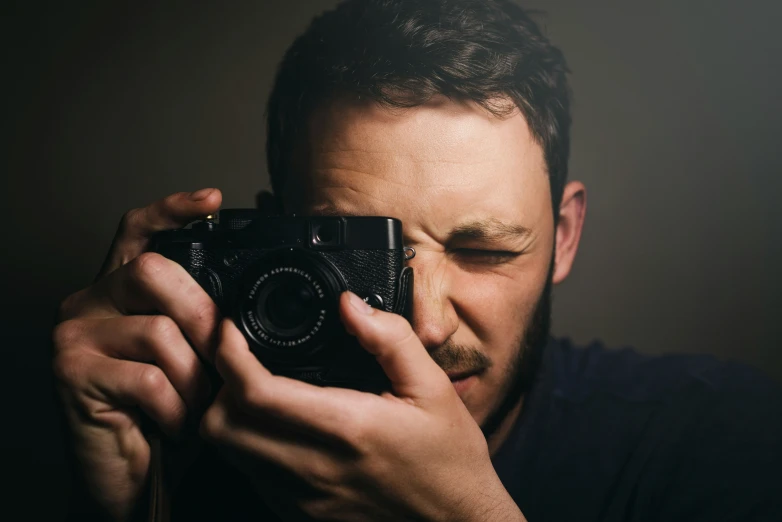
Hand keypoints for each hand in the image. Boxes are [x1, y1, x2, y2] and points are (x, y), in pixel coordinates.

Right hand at [52, 189, 221, 520]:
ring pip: (160, 332)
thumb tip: (239, 302)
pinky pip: (149, 379)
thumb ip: (197, 322)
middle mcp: (88, 303)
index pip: (137, 233)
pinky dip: (177, 408)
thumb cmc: (164, 414)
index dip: (172, 210)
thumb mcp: (188, 359)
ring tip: (196, 406)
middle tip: (222, 362)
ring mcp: (74, 336)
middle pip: (154, 273)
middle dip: (204, 318)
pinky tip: (175, 424)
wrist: (128, 476)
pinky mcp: (70, 373)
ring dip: (195, 378)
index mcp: (118, 293)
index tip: (212, 200)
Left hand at [201, 291, 524, 521]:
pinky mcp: (302, 513)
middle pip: (222, 425)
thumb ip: (391, 339)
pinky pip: (251, 474)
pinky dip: (247, 443)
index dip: (230, 353)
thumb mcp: (433, 387)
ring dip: (228, 413)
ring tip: (251, 383)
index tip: (231, 328)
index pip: (257, 393)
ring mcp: (304, 497)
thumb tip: (350, 304)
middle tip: (236, 354)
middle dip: (217, 381)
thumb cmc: (449, 459)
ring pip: (230, 453)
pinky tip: (274, 423)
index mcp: (348, 428)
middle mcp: (316, 467)